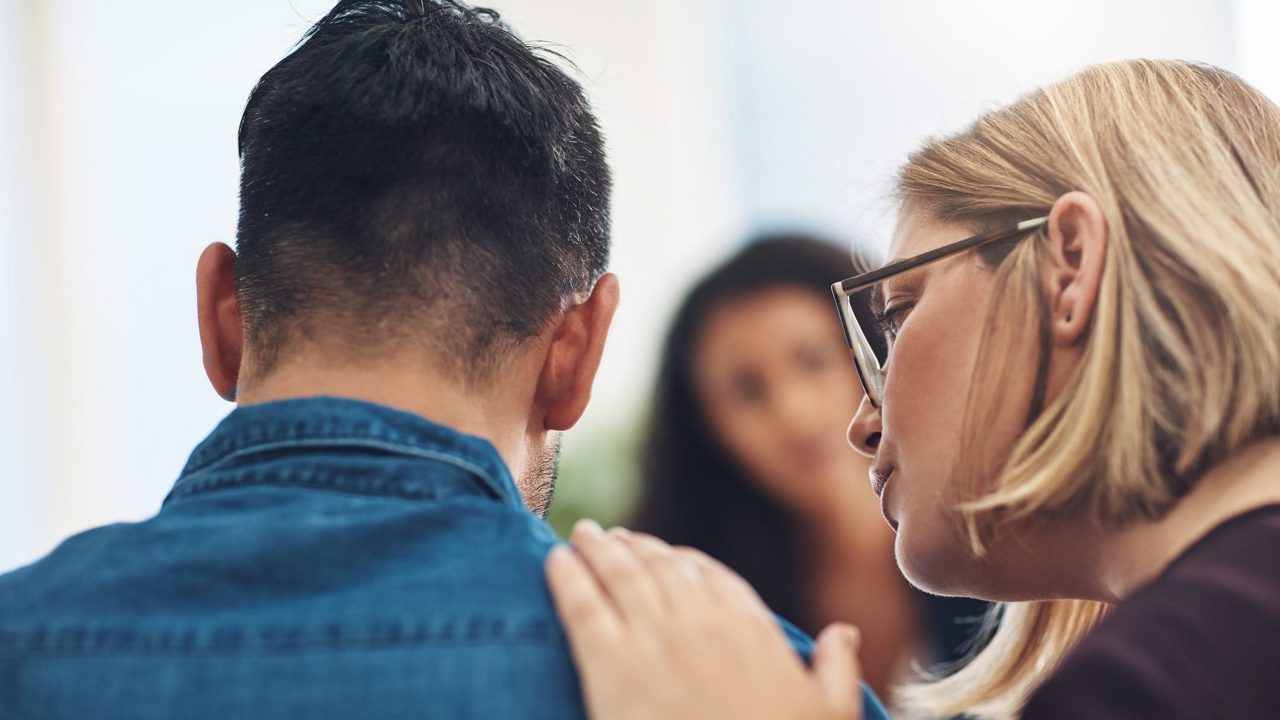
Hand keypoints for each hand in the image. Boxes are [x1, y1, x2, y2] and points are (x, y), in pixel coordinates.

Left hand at [545, 520, 863, 719]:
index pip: (711, 577)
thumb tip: (844, 632)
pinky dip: (566, 578)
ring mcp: (650, 641)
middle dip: (636, 547)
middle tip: (615, 537)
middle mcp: (698, 623)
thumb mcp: (828, 713)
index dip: (684, 562)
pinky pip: (581, 607)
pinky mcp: (608, 667)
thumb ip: (836, 667)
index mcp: (747, 628)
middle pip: (660, 568)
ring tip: (583, 535)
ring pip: (619, 576)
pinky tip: (554, 560)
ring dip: (598, 549)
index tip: (668, 554)